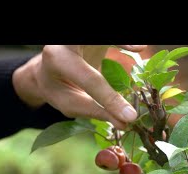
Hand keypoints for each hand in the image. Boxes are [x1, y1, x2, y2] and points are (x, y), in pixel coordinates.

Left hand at [12, 45, 146, 128]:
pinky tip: (140, 48)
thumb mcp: (70, 103)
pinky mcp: (94, 37)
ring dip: (124, 45)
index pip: (91, 80)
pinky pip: (112, 38)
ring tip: (140, 50)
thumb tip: (125, 123)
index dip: (111, 99)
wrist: (46, 70)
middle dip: (116, 59)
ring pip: (104, 40)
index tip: (131, 117)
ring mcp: (80, 38)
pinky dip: (126, 43)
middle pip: (96, 47)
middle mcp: (67, 43)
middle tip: (138, 77)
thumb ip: (96, 111)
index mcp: (58, 61)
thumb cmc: (58, 89)